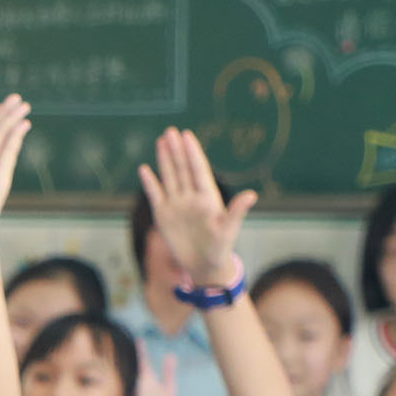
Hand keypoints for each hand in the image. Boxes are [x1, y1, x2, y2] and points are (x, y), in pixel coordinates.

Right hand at [136, 126, 251, 289]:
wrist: (205, 264)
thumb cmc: (221, 246)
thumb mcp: (230, 229)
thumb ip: (237, 211)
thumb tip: (251, 195)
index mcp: (207, 196)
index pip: (198, 170)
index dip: (193, 153)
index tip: (187, 136)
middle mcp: (191, 196)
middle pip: (182, 168)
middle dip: (177, 150)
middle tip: (171, 131)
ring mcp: (177, 204)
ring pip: (170, 177)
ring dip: (165, 159)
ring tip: (161, 140)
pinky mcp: (164, 215)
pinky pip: (156, 195)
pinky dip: (150, 183)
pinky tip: (144, 169)